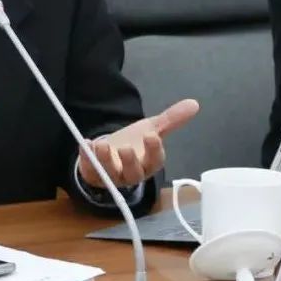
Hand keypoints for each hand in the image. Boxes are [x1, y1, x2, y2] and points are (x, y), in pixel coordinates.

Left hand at [77, 99, 199, 188]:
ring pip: (110, 173)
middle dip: (130, 162)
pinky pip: (90, 169)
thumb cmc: (135, 144)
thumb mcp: (152, 130)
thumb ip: (170, 120)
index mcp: (148, 163)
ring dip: (105, 159)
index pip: (155, 161)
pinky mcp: (94, 174)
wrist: (111, 155)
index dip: (154, 150)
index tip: (151, 136)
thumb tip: (194, 103)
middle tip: (126, 148)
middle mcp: (131, 173)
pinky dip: (87, 158)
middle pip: (134, 173)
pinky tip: (86, 143)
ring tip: (101, 144)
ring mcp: (112, 176)